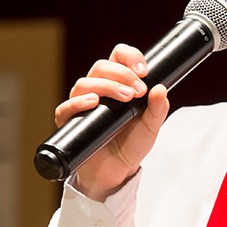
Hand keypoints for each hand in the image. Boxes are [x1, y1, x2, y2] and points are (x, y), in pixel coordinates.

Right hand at [56, 44, 170, 199]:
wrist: (119, 170)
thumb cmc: (132, 143)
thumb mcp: (151, 125)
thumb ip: (158, 108)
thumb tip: (160, 88)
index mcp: (117, 82)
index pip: (118, 56)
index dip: (130, 57)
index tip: (144, 71)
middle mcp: (97, 88)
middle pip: (101, 66)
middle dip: (122, 74)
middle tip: (138, 91)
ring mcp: (82, 104)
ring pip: (85, 83)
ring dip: (106, 86)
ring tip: (125, 98)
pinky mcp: (70, 121)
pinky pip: (66, 107)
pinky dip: (78, 102)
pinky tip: (93, 102)